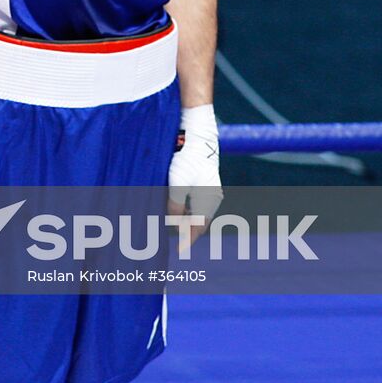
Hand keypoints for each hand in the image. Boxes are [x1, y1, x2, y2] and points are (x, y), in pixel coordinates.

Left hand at [166, 106, 222, 253]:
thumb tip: (172, 224)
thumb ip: (174, 207)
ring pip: (195, 210)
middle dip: (185, 230)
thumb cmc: (187, 158)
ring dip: (183, 218)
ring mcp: (208, 186)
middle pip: (198, 220)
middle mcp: (211, 196)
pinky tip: (173, 205)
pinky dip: (184, 206)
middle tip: (171, 240)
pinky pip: (193, 199)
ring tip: (169, 225)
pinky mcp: (201, 177)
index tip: (178, 251)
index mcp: (208, 201)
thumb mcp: (177, 185)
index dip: (187, 240)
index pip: (198, 228)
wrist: (195, 131)